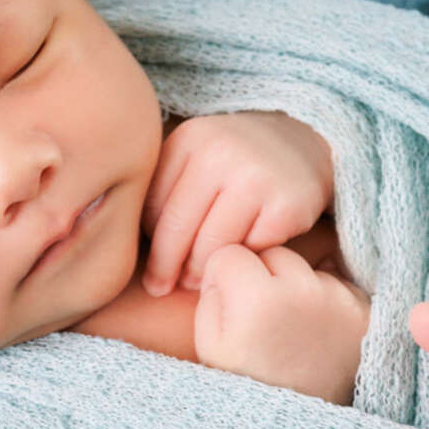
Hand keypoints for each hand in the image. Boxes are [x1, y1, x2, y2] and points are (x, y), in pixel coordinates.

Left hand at [141, 111, 334, 295]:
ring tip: (194, 283)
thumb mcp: (196, 157)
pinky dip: (239, 264)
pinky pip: (249, 252)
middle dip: (165, 268)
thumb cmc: (235, 161)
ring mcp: (257, 178)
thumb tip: (124, 244)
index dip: (150, 242)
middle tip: (159, 289)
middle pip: (177, 230)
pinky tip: (234, 265)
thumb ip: (165, 189)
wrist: (303, 143)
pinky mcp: (286, 206)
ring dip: (199, 274)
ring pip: (211, 247)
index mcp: (191, 139)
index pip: (154, 207)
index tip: (149, 265)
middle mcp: (222, 153)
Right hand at [194, 243, 370, 404]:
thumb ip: (213, 287)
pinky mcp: (366, 312)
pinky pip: (339, 284)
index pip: (232, 254)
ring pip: (308, 267)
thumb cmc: (246, 385)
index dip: (225, 281)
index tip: (231, 310)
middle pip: (274, 253)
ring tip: (292, 331)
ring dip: (297, 287)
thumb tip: (232, 254)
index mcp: (256, 299)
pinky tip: (317, 333)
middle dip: (263, 277)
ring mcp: (340, 301)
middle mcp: (304, 292)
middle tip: (263, 321)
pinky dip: (328, 301)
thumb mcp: (209, 341)